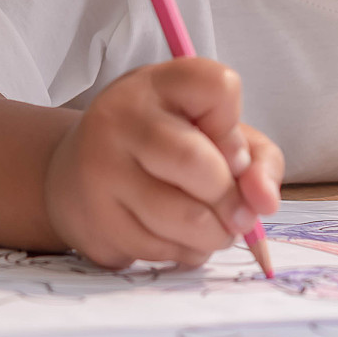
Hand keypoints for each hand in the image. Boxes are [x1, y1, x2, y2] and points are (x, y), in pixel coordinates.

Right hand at [45, 59, 283, 268]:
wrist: (73, 174)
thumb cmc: (162, 148)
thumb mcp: (211, 131)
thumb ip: (256, 158)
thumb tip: (264, 201)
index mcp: (156, 84)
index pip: (219, 87)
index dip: (233, 124)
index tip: (223, 142)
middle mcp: (120, 120)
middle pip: (201, 165)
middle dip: (231, 198)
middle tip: (233, 208)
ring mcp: (101, 173)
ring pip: (187, 219)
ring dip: (216, 235)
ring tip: (210, 225)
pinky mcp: (96, 223)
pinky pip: (165, 251)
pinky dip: (186, 252)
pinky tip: (175, 235)